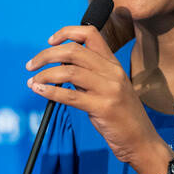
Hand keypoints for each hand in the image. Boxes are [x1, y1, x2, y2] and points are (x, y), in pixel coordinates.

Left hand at [26, 24, 170, 171]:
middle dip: (46, 55)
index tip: (50, 41)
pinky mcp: (102, 107)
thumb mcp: (109, 87)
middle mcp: (112, 72)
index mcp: (113, 63)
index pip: (90, 33)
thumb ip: (88, 75)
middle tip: (32, 65)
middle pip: (73, 50)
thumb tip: (59, 66)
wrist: (141, 141)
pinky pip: (70, 95)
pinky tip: (39, 91)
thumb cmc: (121, 115)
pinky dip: (50, 91)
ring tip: (33, 81)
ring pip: (69, 71)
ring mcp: (108, 89)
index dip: (67, 32)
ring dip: (45, 75)